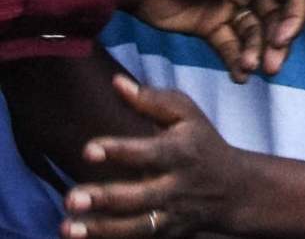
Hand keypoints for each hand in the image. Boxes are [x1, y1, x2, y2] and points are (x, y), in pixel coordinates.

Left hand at [62, 76, 244, 237]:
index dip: (118, 151)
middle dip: (105, 198)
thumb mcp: (188, 116)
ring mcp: (171, 214)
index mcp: (181, 152)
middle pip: (139, 196)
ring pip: (135, 227)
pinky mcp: (165, 234)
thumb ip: (153, 100)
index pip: (148, 152)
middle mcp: (176, 185)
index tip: (89, 150)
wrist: (234, 189)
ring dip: (100, 229)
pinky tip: (81, 238)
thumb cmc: (202, 143)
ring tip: (67, 227)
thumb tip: (117, 83)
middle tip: (72, 198)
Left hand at [122, 0, 304, 82]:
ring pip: (254, 33)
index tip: (283, 38)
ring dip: (256, 52)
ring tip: (250, 69)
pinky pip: (231, 44)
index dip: (293, 16)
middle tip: (272, 66)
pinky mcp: (209, 24)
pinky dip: (236, 59)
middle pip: (275, 16)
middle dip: (276, 41)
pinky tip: (239, 75)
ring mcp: (229, 4)